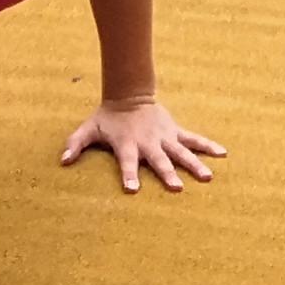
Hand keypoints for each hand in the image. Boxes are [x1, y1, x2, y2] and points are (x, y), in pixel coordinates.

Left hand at [62, 96, 223, 194]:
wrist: (128, 95)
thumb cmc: (107, 118)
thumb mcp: (88, 129)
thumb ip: (75, 144)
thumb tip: (62, 160)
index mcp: (128, 145)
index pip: (127, 163)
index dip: (129, 175)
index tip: (132, 189)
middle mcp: (148, 143)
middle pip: (159, 161)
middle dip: (167, 174)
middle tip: (177, 188)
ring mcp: (164, 137)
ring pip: (181, 152)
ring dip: (194, 164)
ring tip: (207, 177)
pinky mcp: (175, 132)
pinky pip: (194, 139)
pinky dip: (208, 145)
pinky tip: (223, 153)